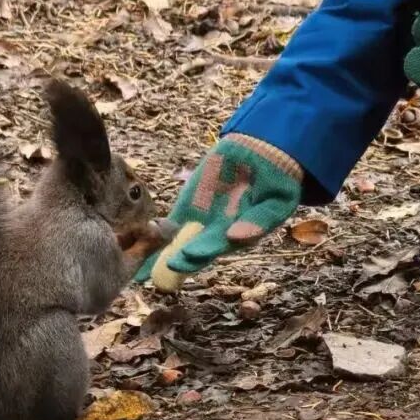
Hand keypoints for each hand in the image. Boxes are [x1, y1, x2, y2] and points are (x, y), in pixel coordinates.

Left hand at [136, 134, 302, 291]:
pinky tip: (142, 240)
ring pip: (178, 239)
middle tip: (162, 265)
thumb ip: (258, 221)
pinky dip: (156, 231)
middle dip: (178, 258)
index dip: (202, 252)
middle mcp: (218, 233)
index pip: (217, 247)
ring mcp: (201, 219)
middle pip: (194, 249)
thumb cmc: (277, 182)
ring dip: (161, 252)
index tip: (187, 255)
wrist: (264, 153)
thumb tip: (233, 236)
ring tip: (143, 267)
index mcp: (239, 235)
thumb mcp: (277, 202)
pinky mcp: (190, 205)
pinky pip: (172, 220)